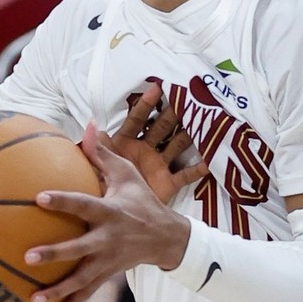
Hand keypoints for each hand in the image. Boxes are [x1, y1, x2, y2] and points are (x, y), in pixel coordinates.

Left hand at [24, 123, 191, 301]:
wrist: (169, 238)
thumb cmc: (141, 200)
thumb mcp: (127, 175)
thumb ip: (103, 154)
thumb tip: (87, 125)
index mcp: (110, 212)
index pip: (83, 205)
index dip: (62, 201)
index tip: (38, 197)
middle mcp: (108, 239)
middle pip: (79, 249)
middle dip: (55, 253)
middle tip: (27, 256)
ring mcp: (108, 261)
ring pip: (81, 280)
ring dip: (57, 291)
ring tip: (32, 298)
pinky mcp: (107, 276)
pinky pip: (86, 294)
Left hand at [105, 83, 208, 203]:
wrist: (115, 214)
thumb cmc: (103, 185)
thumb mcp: (100, 165)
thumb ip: (97, 147)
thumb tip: (92, 125)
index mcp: (126, 143)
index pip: (136, 120)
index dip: (145, 104)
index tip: (156, 87)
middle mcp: (145, 150)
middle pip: (161, 127)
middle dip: (172, 112)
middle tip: (187, 95)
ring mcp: (158, 164)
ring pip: (177, 145)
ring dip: (188, 134)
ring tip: (204, 120)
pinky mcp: (168, 182)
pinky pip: (186, 175)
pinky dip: (198, 169)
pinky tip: (210, 161)